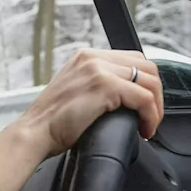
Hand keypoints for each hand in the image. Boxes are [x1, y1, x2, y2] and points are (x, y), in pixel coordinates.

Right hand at [0, 49, 163, 190]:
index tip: (145, 105)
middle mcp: (93, 58)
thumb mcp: (74, 91)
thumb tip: (123, 97)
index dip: (145, 83)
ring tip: (149, 125)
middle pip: (146, 67)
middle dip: (156, 93)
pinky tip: (144, 129)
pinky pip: (144, 98)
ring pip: (149, 81)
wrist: (34, 133)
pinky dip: (150, 116)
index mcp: (86, 57)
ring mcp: (99, 70)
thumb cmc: (50, 122)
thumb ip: (95, 85)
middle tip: (151, 117)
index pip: (131, 60)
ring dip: (156, 106)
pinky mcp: (105, 86)